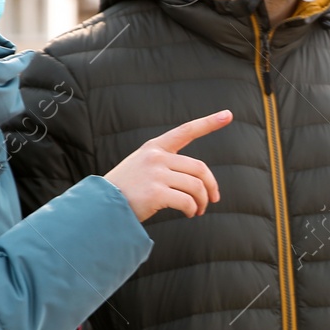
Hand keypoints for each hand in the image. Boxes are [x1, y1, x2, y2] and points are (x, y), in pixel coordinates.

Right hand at [104, 110, 231, 220]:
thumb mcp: (142, 167)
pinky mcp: (156, 193)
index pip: (186, 131)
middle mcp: (156, 157)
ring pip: (196, 186)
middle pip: (199, 168)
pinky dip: (192, 209)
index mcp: (154, 147)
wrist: (101, 206)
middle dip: (210, 186)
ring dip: (202, 201)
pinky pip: (187, 201)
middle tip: (212, 200)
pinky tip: (189, 214)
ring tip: (197, 211)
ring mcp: (156, 174)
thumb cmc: (125, 190)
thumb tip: (198, 181)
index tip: (228, 115)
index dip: (209, 123)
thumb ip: (166, 165)